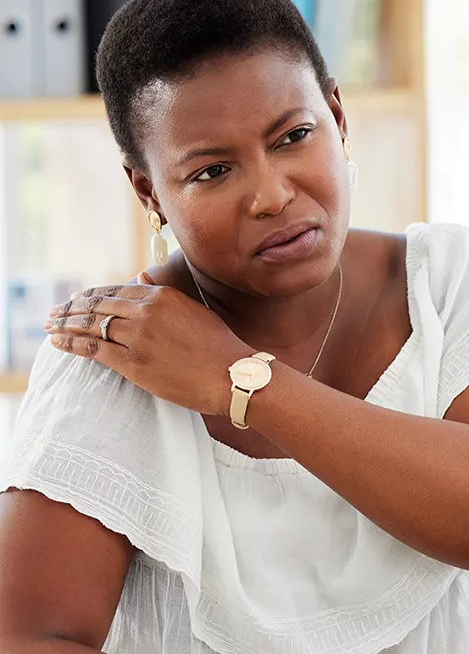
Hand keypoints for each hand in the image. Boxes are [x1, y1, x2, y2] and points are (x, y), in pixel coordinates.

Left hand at [44, 273, 251, 416]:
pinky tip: (59, 344)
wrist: (233, 377)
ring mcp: (138, 337)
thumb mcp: (195, 311)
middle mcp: (146, 311)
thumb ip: (166, 296)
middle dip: (70, 309)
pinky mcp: (133, 362)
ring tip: (50, 327)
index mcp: (162, 296)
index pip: (116, 290)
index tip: (76, 300)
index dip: (91, 295)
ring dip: (64, 325)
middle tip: (53, 314)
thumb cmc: (221, 349)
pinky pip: (93, 349)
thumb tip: (140, 277)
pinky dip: (71, 344)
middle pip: (97, 305)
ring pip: (90, 325)